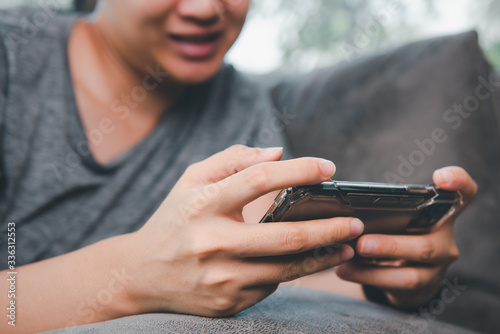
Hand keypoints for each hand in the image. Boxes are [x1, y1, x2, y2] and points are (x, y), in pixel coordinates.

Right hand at [125, 145, 363, 316]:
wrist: (141, 275)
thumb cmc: (174, 219)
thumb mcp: (191, 180)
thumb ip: (232, 160)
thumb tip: (278, 153)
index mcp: (202, 204)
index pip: (259, 179)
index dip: (300, 170)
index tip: (329, 169)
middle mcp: (211, 243)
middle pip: (286, 234)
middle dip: (330, 227)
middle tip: (356, 220)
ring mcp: (220, 277)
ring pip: (287, 268)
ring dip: (324, 255)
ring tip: (347, 244)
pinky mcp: (227, 302)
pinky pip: (272, 285)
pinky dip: (294, 271)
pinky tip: (307, 262)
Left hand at [335, 167, 476, 308]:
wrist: (407, 269)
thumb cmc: (398, 228)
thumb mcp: (397, 213)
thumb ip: (382, 205)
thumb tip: (341, 203)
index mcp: (442, 211)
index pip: (464, 193)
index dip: (458, 183)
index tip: (440, 177)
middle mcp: (445, 238)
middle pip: (427, 245)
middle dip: (391, 246)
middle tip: (362, 243)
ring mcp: (436, 265)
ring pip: (411, 271)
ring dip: (376, 267)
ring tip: (347, 260)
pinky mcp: (422, 284)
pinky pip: (395, 284)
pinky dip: (366, 276)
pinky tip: (344, 269)